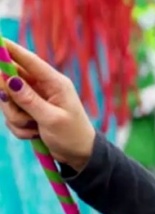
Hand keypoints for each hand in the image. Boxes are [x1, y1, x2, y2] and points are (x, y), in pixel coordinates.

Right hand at [0, 39, 95, 171]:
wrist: (79, 155)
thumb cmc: (72, 135)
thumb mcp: (51, 119)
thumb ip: (29, 100)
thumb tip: (10, 80)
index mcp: (55, 84)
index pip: (29, 61)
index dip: (11, 50)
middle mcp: (44, 88)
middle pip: (11, 81)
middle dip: (10, 100)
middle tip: (20, 111)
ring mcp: (35, 100)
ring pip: (8, 101)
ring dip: (17, 118)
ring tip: (34, 128)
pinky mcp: (29, 112)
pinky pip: (11, 115)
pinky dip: (19, 128)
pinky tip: (34, 134)